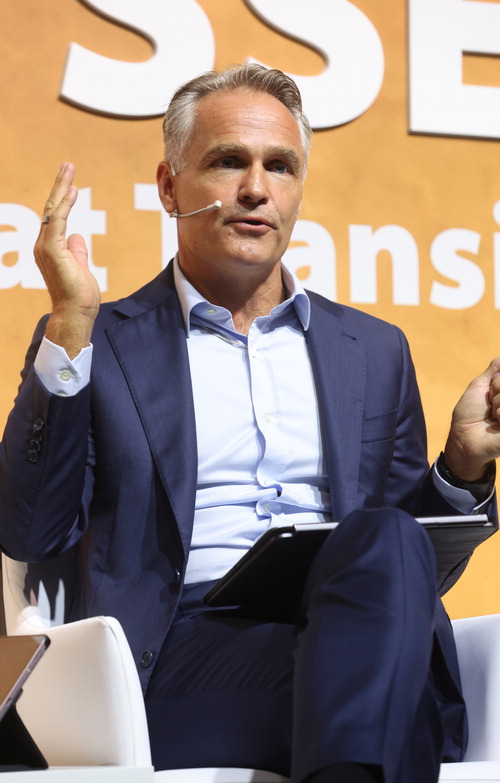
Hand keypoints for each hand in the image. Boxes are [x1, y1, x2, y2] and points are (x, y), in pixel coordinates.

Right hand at [34, 162, 100, 358]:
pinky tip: (72, 191)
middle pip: (51, 209)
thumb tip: (78, 237)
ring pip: (53, 210)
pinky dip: (65, 205)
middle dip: (60, 186)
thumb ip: (78, 252)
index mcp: (50, 249)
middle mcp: (43, 245)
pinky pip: (58, 221)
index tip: (71, 183)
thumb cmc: (79, 297)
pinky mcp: (52, 250)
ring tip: (69, 169)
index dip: (63, 199)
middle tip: (68, 165)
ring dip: (61, 188)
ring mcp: (46, 247)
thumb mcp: (81, 268)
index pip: (55, 218)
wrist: (75, 313)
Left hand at [444, 357, 499, 480]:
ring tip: (494, 415)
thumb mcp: (479, 387)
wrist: (465, 438)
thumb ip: (493, 371)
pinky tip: (498, 423)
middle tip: (490, 404)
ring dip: (498, 402)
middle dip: (497, 389)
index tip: (489, 392)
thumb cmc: (469, 414)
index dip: (497, 382)